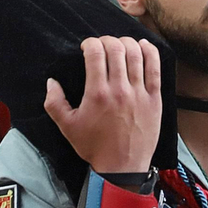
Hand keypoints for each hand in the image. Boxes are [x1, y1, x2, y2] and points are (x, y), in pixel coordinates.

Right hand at [43, 37, 161, 173]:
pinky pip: (155, 69)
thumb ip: (54, 103)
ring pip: (136, 54)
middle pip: (116, 49)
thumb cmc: (94, 147)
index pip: (96, 53)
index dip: (90, 43)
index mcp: (97, 93)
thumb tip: (51, 82)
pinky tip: (144, 45)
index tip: (87, 47)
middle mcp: (120, 89)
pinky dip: (150, 52)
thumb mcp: (66, 127)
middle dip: (106, 40)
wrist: (122, 167)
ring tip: (120, 45)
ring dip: (127, 43)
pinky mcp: (154, 99)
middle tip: (102, 45)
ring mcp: (139, 93)